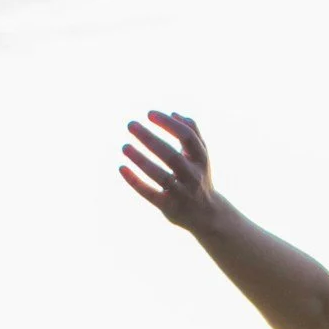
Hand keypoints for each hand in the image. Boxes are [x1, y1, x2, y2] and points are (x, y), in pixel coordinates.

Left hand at [120, 111, 217, 233]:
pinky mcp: (169, 207)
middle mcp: (193, 176)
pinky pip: (150, 193)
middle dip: (149, 139)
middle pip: (171, 155)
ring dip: (141, 160)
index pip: (187, 137)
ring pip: (160, 176)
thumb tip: (173, 114)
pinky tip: (122, 168)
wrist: (207, 214)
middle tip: (130, 124)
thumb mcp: (201, 156)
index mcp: (201, 160)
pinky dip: (135, 181)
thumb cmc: (199, 178)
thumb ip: (193, 133)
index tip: (149, 114)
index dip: (168, 124)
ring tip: (124, 146)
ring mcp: (181, 192)